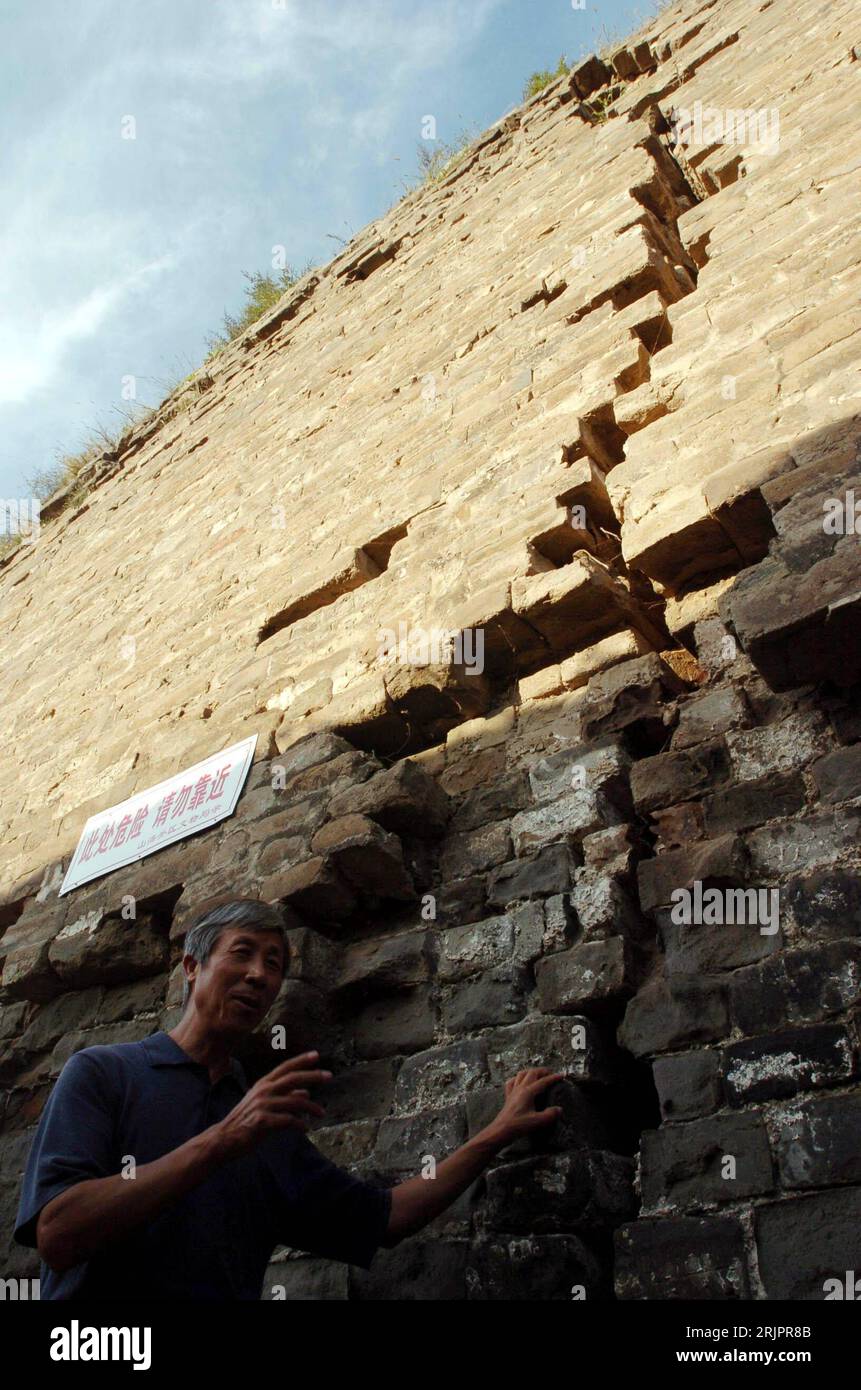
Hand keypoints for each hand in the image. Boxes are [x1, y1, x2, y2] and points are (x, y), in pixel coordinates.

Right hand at [215, 1050, 330, 1157]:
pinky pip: (289, 1120)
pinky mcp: (263, 1121)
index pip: (285, 1068)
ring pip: (295, 1101)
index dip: (301, 1060)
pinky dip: (300, 1124)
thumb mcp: (263, 1104)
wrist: (224, 1139)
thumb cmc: (245, 1121)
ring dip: (312, 1107)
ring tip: (322, 1113)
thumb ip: (284, 1096)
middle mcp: (263, 1091)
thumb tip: (306, 1092)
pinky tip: (305, 1128)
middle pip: (293, 1078)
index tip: (316, 1055)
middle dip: (313, 1076)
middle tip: (329, 1076)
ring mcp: (263, 1105)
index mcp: (262, 1084)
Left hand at [489, 1067, 564, 1143]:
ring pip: (521, 1074)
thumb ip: (550, 1115)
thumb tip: (559, 1109)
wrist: (502, 1130)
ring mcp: (513, 1091)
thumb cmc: (519, 1126)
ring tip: (538, 1075)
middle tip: (551, 1074)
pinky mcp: (508, 1096)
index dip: (553, 1078)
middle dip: (542, 1071)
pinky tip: (520, 1081)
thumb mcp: (537, 1122)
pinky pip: (512, 1082)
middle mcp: (520, 1088)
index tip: (561, 1075)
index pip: (543, 1081)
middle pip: (532, 1073)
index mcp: (528, 1092)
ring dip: (531, 1072)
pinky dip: (517, 1078)